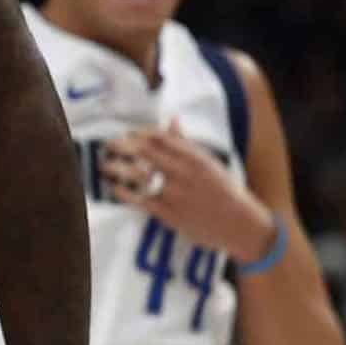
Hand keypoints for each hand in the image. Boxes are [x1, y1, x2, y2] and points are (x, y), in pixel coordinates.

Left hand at [102, 119, 275, 261]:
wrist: (242, 225)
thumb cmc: (225, 191)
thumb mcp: (210, 163)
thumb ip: (186, 143)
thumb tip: (171, 119)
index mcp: (196, 157)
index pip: (160, 137)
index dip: (139, 134)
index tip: (127, 134)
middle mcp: (185, 173)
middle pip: (145, 152)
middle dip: (121, 147)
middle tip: (107, 146)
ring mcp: (176, 193)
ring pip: (139, 175)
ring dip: (117, 168)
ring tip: (104, 165)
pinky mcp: (170, 213)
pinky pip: (140, 200)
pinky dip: (124, 192)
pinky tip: (115, 188)